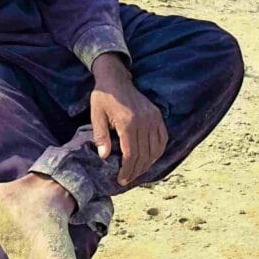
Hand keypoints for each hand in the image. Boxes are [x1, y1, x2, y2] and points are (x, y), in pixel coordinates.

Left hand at [89, 54, 168, 186]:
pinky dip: (158, 151)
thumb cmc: (103, 98)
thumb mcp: (96, 115)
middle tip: (128, 180)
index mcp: (128, 122)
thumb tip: (104, 156)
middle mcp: (143, 121)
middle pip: (144, 154)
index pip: (131, 154)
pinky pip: (162, 138)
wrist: (115, 79)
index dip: (127, 170)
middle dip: (136, 171)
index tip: (121, 180)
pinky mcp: (157, 115)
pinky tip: (150, 159)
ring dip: (148, 164)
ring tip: (137, 172)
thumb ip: (101, 136)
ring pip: (155, 149)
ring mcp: (153, 118)